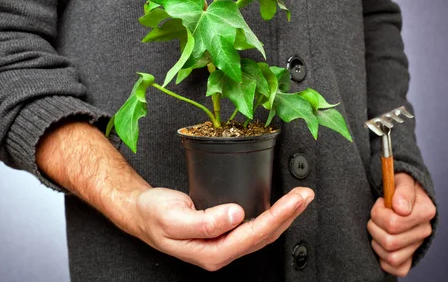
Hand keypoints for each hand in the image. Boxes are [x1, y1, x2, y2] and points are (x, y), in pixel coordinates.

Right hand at [121, 186, 313, 270]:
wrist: (141, 213)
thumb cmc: (154, 215)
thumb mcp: (173, 217)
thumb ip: (204, 222)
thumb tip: (235, 215)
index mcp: (212, 252)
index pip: (253, 235)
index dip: (277, 217)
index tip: (294, 200)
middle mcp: (221, 252)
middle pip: (264, 236)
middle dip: (288, 215)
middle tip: (305, 195)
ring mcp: (223, 245)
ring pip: (262, 234)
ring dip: (284, 216)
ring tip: (300, 199)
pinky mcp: (224, 234)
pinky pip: (253, 228)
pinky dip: (270, 215)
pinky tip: (279, 207)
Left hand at [367, 173, 435, 276]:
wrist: (400, 196)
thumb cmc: (399, 187)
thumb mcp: (401, 180)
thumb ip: (402, 191)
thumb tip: (400, 209)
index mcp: (426, 211)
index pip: (393, 223)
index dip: (378, 213)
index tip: (381, 202)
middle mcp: (425, 231)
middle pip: (390, 241)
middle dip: (375, 226)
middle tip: (376, 216)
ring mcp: (418, 245)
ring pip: (391, 256)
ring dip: (377, 242)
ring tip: (378, 227)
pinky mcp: (410, 257)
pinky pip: (397, 269)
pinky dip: (383, 259)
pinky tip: (381, 243)